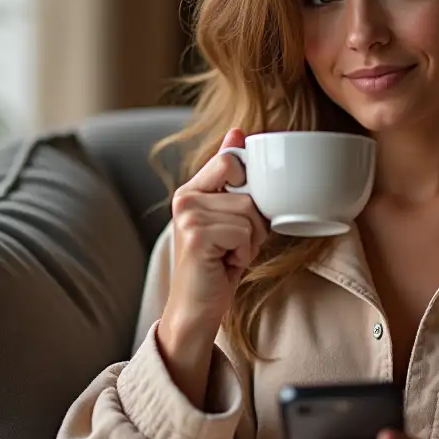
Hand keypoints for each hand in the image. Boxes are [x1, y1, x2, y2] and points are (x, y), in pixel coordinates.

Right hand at [159, 127, 267, 335]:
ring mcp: (188, 215)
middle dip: (254, 224)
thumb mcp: (229, 217)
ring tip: (229, 255)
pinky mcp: (196, 235)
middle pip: (248, 192)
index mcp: (192, 189)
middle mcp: (184, 197)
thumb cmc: (217, 265)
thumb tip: (238, 131)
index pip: (231, 159)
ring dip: (250, 241)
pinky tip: (225, 263)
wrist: (197, 307)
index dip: (250, 187)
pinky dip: (244, 253)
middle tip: (235, 244)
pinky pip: (244, 232)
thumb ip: (231, 177)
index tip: (242, 217)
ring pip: (249, 213)